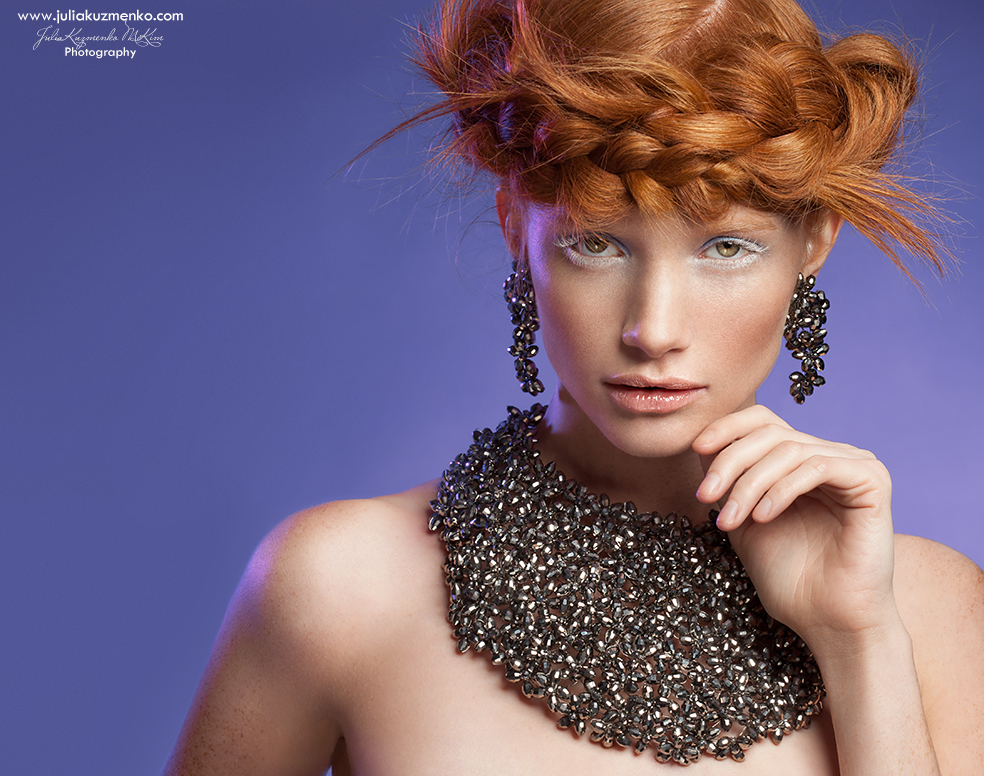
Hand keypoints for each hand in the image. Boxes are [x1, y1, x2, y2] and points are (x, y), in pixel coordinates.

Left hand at [692, 405, 898, 650]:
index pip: (762, 421)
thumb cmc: (789, 577)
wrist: (827, 621)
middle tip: (705, 496)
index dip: (727, 428)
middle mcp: (830, 455)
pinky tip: (763, 517)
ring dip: (749, 483)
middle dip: (730, 462)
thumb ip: (729, 481)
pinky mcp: (872, 481)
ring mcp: (854, 465)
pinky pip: (818, 467)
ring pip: (788, 449)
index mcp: (801, 460)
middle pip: (770, 433)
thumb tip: (702, 444)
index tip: (696, 450)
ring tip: (731, 520)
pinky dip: (782, 489)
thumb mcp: (744, 519)